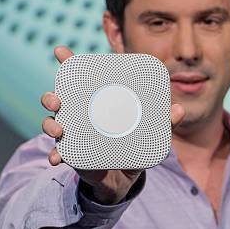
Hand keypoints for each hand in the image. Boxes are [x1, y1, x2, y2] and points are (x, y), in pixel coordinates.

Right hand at [41, 46, 184, 204]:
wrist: (125, 176)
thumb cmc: (135, 144)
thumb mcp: (150, 131)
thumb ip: (165, 120)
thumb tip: (179, 109)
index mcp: (96, 102)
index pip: (78, 78)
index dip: (68, 62)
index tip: (60, 51)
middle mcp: (80, 114)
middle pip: (57, 99)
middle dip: (51, 96)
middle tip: (58, 100)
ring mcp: (73, 134)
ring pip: (52, 122)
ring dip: (50, 123)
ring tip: (59, 129)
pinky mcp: (73, 154)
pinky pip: (59, 152)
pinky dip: (55, 154)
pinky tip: (56, 158)